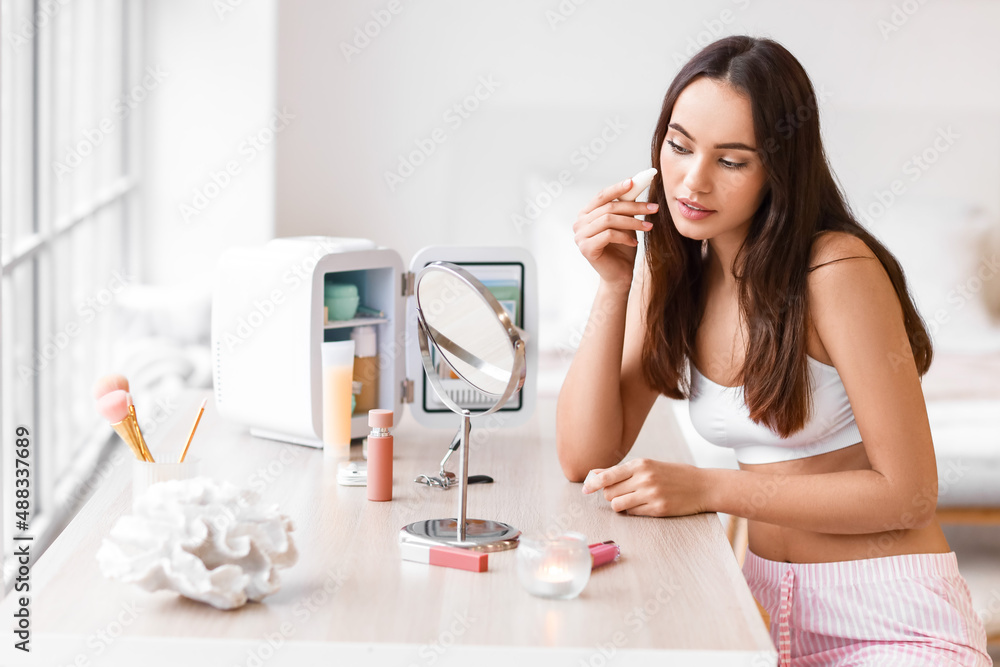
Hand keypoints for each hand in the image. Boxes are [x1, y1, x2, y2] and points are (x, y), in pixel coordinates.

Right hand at [573, 179, 656, 291]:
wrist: (619, 275)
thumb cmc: (622, 248)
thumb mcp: (625, 223)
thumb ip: (625, 205)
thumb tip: (635, 184)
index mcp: (586, 214)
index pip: (601, 196)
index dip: (618, 188)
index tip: (635, 182)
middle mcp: (579, 223)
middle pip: (609, 207)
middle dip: (634, 206)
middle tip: (654, 208)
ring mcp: (580, 236)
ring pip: (609, 220)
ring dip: (633, 222)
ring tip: (649, 227)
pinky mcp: (586, 248)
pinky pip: (609, 235)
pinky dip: (625, 236)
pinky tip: (635, 242)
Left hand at [582, 458, 708, 516]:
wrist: (703, 485)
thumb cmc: (673, 474)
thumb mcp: (648, 466)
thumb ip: (622, 471)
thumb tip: (594, 474)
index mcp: (640, 464)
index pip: (607, 476)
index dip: (592, 483)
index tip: (585, 489)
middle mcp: (644, 478)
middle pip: (609, 492)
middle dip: (610, 495)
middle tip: (621, 493)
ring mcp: (651, 495)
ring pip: (617, 505)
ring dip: (619, 505)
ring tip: (630, 500)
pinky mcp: (658, 510)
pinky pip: (633, 514)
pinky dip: (633, 511)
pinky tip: (644, 505)